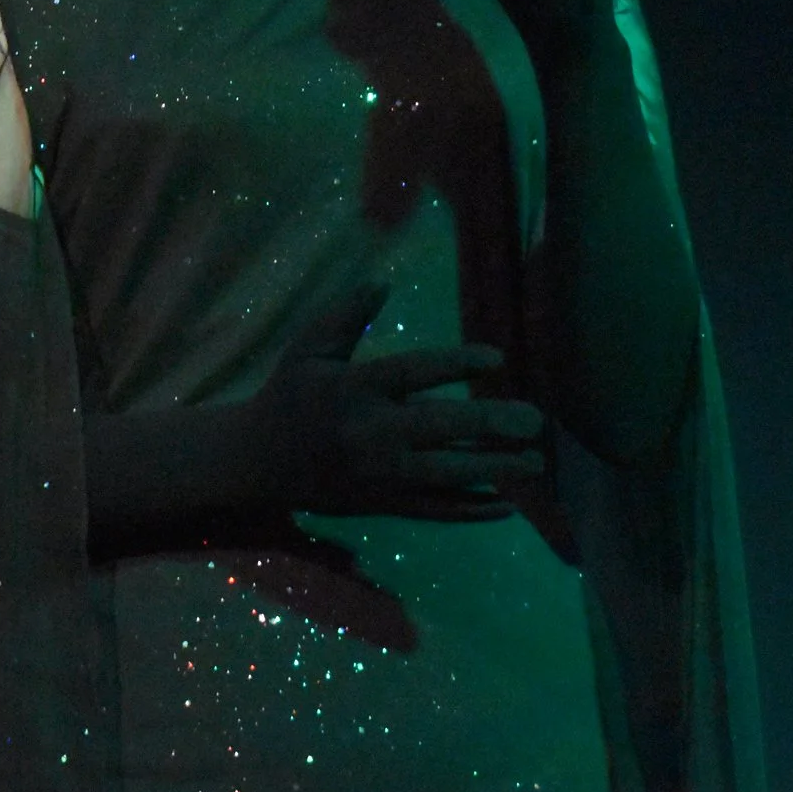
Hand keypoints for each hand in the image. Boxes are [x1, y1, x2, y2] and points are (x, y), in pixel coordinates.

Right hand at [249, 286, 545, 521]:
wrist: (257, 463)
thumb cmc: (288, 396)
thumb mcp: (306, 349)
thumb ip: (344, 316)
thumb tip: (383, 282)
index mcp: (353, 388)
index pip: (413, 372)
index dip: (456, 364)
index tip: (497, 358)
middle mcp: (370, 432)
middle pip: (439, 427)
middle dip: (490, 425)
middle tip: (535, 421)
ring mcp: (379, 474)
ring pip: (445, 475)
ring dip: (494, 469)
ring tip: (534, 462)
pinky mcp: (383, 503)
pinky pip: (435, 510)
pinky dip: (472, 510)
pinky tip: (507, 502)